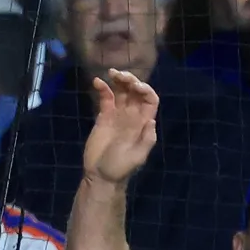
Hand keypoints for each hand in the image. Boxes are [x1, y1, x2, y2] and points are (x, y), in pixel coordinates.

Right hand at [83, 69, 159, 183]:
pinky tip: (97, 82)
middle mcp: (132, 116)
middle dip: (131, 80)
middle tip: (119, 75)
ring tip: (111, 73)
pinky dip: (103, 88)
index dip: (145, 89)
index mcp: (143, 124)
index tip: (134, 86)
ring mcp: (118, 115)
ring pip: (121, 91)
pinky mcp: (103, 116)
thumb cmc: (120, 168)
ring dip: (119, 80)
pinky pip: (106, 98)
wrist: (101, 175)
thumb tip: (151, 120)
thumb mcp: (137, 157)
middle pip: (135, 92)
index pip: (150, 100)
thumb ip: (146, 140)